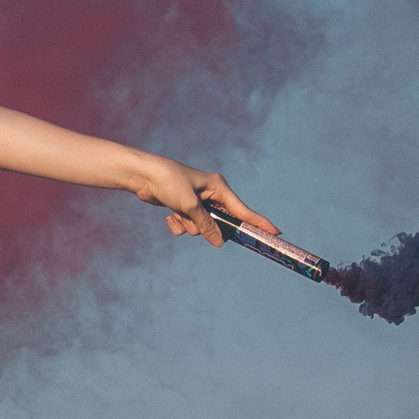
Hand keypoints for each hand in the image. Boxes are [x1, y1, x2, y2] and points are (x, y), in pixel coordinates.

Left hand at [131, 156, 276, 245]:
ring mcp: (198, 202)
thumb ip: (205, 225)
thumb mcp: (189, 206)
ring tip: (177, 215)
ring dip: (189, 226)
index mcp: (219, 188)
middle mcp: (211, 194)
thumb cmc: (169, 183)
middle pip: (220, 223)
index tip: (275, 233)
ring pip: (202, 227)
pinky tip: (169, 217)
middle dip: (206, 227)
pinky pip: (188, 225)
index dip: (259, 223)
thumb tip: (219, 242)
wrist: (143, 176)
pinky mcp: (184, 207)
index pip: (243, 210)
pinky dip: (179, 225)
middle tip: (193, 219)